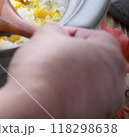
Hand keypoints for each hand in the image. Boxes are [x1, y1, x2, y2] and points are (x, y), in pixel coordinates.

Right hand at [6, 23, 126, 117]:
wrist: (33, 107)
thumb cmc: (43, 72)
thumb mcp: (44, 34)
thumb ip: (55, 28)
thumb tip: (56, 33)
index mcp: (110, 54)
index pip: (93, 35)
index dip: (70, 33)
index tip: (55, 37)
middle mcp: (115, 81)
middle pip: (93, 60)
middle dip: (71, 56)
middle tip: (50, 55)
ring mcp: (106, 103)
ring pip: (88, 83)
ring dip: (70, 77)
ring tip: (48, 75)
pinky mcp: (93, 119)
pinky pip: (82, 102)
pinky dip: (68, 96)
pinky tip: (50, 92)